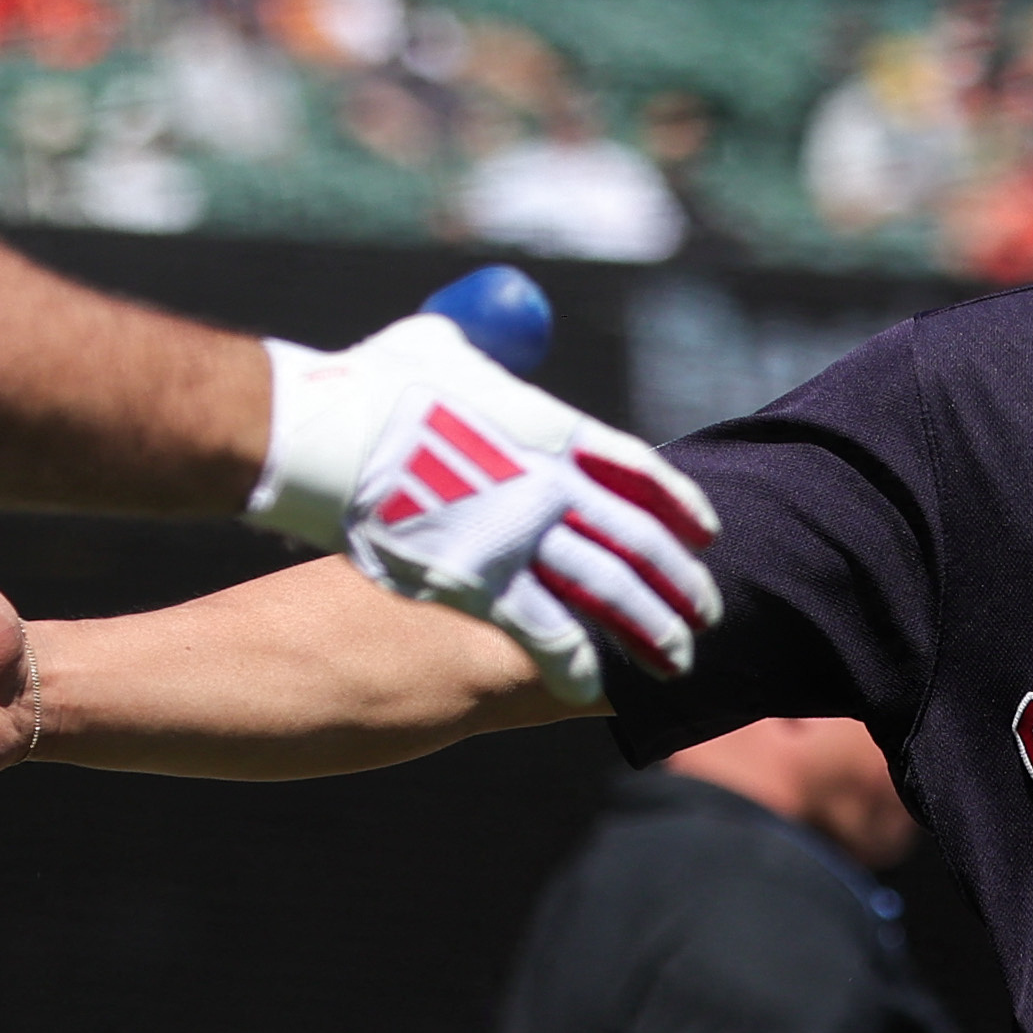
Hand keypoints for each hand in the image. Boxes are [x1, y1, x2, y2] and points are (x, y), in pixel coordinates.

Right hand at [250, 313, 719, 700]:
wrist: (323, 435)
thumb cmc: (370, 384)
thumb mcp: (440, 347)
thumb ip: (481, 352)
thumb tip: (491, 348)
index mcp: (550, 427)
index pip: (637, 473)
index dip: (677, 506)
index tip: (704, 533)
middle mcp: (550, 485)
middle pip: (638, 542)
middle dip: (679, 582)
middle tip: (709, 612)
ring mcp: (519, 539)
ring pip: (609, 594)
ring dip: (650, 630)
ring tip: (678, 659)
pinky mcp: (480, 585)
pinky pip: (546, 633)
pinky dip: (575, 663)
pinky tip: (595, 686)